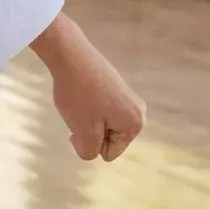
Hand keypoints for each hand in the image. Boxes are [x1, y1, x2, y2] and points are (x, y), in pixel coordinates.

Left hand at [30, 14, 145, 160]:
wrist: (70, 54)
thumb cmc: (79, 95)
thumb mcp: (83, 132)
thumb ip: (90, 151)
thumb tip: (93, 148)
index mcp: (135, 125)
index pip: (108, 154)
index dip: (90, 142)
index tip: (82, 122)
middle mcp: (138, 112)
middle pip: (107, 139)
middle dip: (90, 131)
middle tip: (79, 112)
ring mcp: (128, 98)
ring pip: (101, 125)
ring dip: (86, 120)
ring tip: (79, 101)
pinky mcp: (116, 87)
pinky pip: (100, 110)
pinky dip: (87, 106)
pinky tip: (80, 92)